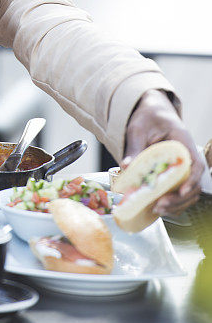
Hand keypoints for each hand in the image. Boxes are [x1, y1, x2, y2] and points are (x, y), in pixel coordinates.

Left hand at [123, 89, 203, 214]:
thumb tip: (126, 166)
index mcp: (183, 142)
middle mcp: (187, 157)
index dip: (190, 180)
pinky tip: (155, 207)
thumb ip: (135, 147)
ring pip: (188, 192)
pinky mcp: (174, 174)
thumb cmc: (148, 118)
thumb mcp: (138, 129)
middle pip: (194, 183)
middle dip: (178, 198)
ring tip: (156, 209)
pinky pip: (178, 192)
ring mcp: (182, 167)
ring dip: (175, 204)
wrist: (151, 113)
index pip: (195, 165)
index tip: (181, 191)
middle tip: (158, 204)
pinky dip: (170, 202)